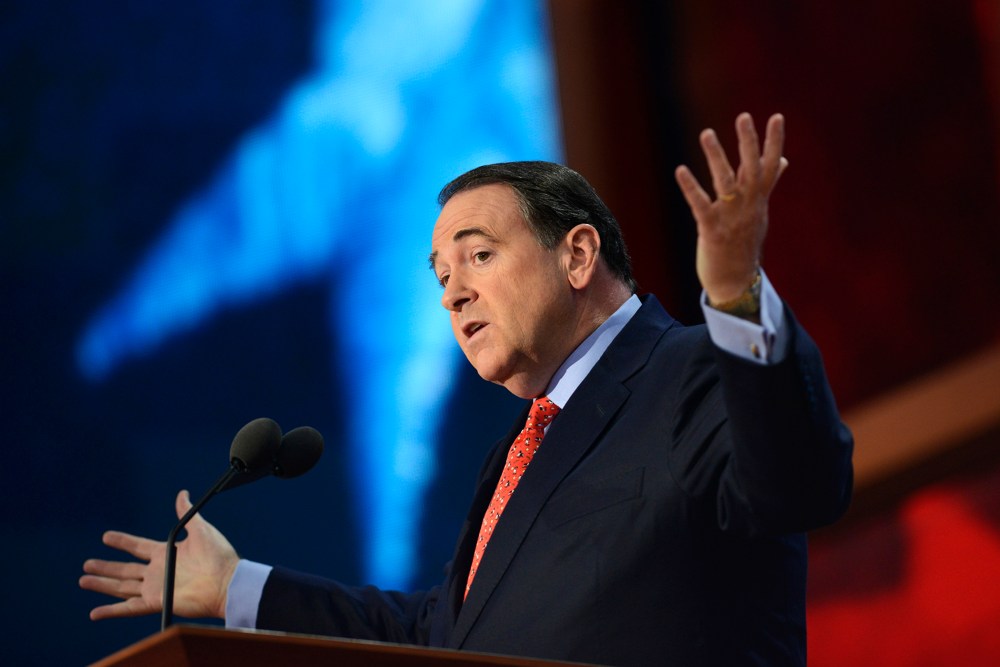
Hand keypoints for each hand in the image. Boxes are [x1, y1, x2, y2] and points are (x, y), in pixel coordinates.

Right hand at [80, 490, 238, 620]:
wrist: (227, 582)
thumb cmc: (218, 556)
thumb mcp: (201, 529)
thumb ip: (186, 513)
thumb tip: (182, 493)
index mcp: (166, 552)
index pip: (137, 546)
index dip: (122, 542)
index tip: (106, 536)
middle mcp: (158, 571)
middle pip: (125, 569)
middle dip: (106, 566)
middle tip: (87, 564)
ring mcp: (156, 587)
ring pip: (122, 587)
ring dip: (102, 584)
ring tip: (84, 580)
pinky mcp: (157, 602)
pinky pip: (129, 608)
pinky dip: (112, 610)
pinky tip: (95, 612)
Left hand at [674, 112, 787, 303]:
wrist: (736, 282)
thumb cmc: (745, 243)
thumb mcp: (759, 211)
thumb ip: (767, 183)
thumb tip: (783, 160)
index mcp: (758, 200)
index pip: (770, 166)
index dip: (774, 141)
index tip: (776, 116)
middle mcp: (748, 206)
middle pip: (752, 168)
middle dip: (748, 142)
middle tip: (744, 117)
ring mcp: (731, 217)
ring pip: (725, 181)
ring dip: (716, 156)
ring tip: (707, 133)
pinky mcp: (712, 230)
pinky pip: (701, 204)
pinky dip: (691, 187)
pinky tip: (680, 169)